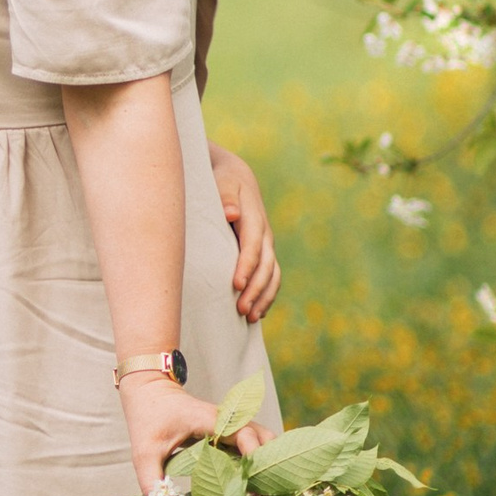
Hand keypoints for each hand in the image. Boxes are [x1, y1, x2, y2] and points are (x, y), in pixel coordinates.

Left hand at [120, 370, 263, 495]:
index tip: (250, 482)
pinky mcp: (231, 434)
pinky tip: (250, 487)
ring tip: (260, 495)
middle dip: (269, 465)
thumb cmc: (148, 418)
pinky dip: (258, 463)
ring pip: (265, 442)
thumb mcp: (144, 452)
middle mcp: (229, 421)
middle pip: (266, 438)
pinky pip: (254, 447)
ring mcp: (233, 426)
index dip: (253, 455)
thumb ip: (151, 480)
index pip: (245, 433)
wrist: (149, 392)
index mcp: (211, 420)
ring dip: (266, 465)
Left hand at [206, 142, 280, 324]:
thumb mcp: (222, 181)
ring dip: (263, 297)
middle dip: (255, 290)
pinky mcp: (264, 253)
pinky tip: (257, 313)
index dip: (246, 266)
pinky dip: (267, 295)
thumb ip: (225, 196)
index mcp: (254, 218)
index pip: (252, 246)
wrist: (236, 177)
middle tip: (241, 311)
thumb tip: (231, 214)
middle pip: (266, 266)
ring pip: (273, 275)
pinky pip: (272, 277)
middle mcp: (264, 234)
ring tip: (249, 318)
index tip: (236, 285)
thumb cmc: (222, 180)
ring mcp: (267, 245)